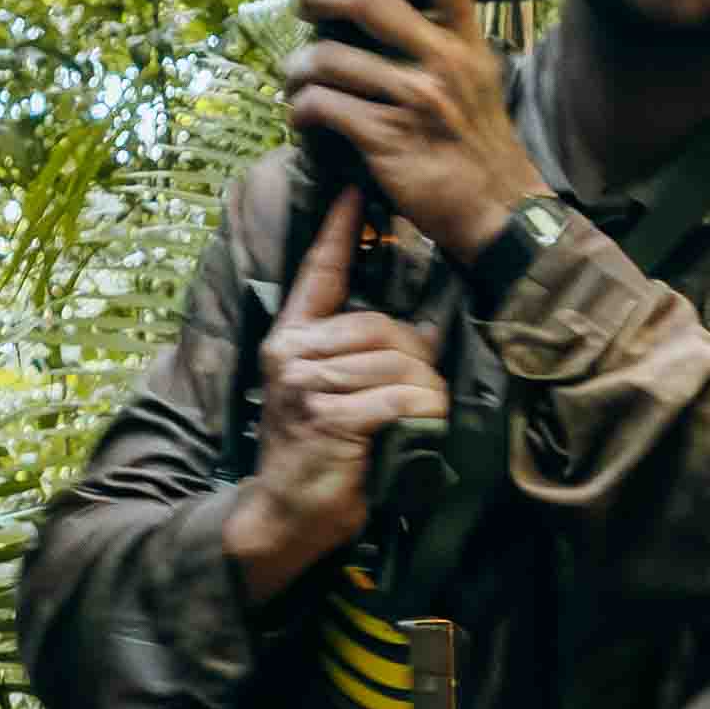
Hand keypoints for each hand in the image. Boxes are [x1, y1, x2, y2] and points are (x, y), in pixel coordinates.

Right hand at [222, 195, 442, 600]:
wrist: (284, 516)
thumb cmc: (318, 458)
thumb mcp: (330, 396)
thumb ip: (360, 358)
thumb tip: (420, 334)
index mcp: (289, 341)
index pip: (318, 275)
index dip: (340, 233)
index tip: (356, 192)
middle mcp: (292, 354)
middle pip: (382, 328)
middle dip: (415, 361)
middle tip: (418, 398)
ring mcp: (307, 384)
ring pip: (399, 364)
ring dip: (425, 394)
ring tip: (416, 422)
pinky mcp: (329, 416)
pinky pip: (402, 398)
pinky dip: (424, 416)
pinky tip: (418, 432)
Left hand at [286, 0, 544, 251]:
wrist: (498, 215)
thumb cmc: (477, 150)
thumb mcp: (475, 87)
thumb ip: (437, 51)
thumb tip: (376, 27)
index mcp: (465, 45)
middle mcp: (443, 63)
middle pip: (367, 2)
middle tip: (305, 4)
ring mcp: (416, 101)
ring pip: (329, 59)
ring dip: (297, 72)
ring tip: (295, 84)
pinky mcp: (389, 138)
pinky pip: (322, 106)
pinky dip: (301, 111)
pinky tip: (302, 119)